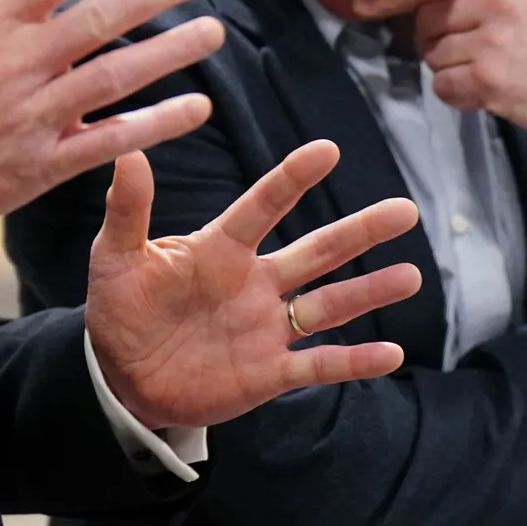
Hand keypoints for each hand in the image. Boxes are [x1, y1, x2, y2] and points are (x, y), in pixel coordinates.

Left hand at [85, 140, 421, 430]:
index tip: (328, 149)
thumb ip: (128, 210)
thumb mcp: (115, 257)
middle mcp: (254, 283)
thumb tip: (128, 153)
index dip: (292, 180)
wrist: (120, 376)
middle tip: (405, 211)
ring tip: (411, 277)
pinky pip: (318, 363)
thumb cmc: (119, 307)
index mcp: (221, 250)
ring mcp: (265, 327)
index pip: (263, 208)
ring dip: (369, 292)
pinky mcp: (267, 372)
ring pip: (328, 304)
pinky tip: (392, 354)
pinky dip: (354, 360)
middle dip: (360, 231)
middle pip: (317, 252)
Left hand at [350, 0, 526, 169]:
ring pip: (433, 54)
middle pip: (427, 17)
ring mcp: (492, 37)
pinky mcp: (489, 76)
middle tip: (478, 54)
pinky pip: (443, 86)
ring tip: (495, 72)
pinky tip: (494, 92)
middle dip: (439, 40)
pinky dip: (461, 96)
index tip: (364, 3)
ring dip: (453, 71)